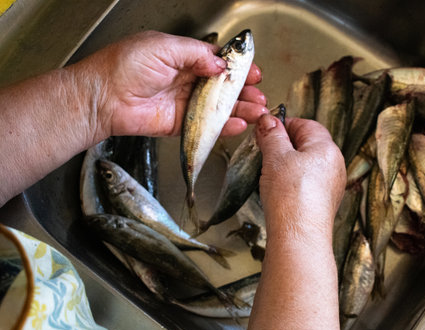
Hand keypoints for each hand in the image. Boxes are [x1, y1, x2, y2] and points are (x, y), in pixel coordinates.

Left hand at [73, 31, 266, 140]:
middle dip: (243, 91)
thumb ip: (196, 54)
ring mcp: (183, 103)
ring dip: (239, 109)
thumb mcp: (163, 46)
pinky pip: (205, 126)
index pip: (216, 62)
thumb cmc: (125, 66)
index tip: (253, 72)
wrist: (103, 97)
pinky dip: (223, 127)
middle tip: (259, 96)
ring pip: (217, 108)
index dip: (236, 68)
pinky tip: (238, 124)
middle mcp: (185, 80)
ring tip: (257, 111)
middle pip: (222, 87)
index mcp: (182, 57)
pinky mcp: (179, 124)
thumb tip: (219, 64)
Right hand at [256, 114, 345, 238]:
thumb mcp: (275, 157)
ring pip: (305, 165)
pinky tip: (279, 190)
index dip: (284, 125)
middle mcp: (334, 165)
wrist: (298, 236)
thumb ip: (272, 135)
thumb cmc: (291, 197)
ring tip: (270, 173)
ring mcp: (330, 185)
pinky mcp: (322, 202)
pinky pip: (306, 183)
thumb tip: (268, 121)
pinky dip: (291, 182)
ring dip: (286, 164)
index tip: (266, 131)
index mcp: (326, 148)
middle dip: (284, 146)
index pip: (305, 124)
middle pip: (306, 144)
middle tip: (265, 152)